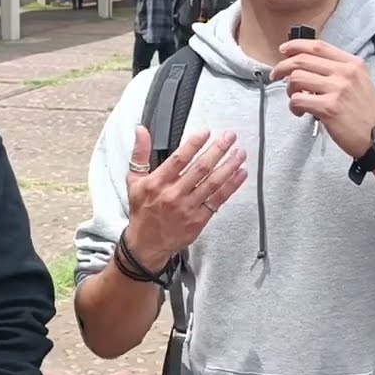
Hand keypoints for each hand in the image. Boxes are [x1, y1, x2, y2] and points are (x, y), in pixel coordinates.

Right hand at [123, 126, 247, 270]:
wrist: (146, 243)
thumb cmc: (142, 211)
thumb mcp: (134, 181)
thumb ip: (139, 153)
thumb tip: (141, 130)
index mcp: (157, 183)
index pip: (178, 159)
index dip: (194, 144)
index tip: (206, 133)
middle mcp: (173, 195)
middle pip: (200, 169)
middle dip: (217, 150)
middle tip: (229, 137)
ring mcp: (187, 208)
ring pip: (212, 183)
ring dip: (229, 166)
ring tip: (240, 154)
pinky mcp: (198, 220)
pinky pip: (218, 200)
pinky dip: (231, 186)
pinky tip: (240, 175)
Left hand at [270, 39, 374, 158]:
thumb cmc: (364, 112)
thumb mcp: (359, 82)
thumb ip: (337, 70)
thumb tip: (305, 65)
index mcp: (352, 63)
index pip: (318, 46)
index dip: (296, 46)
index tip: (283, 50)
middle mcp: (345, 73)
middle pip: (302, 60)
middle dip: (282, 68)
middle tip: (276, 76)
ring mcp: (337, 89)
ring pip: (296, 79)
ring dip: (289, 90)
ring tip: (296, 100)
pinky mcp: (329, 108)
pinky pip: (297, 100)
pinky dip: (293, 106)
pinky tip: (300, 112)